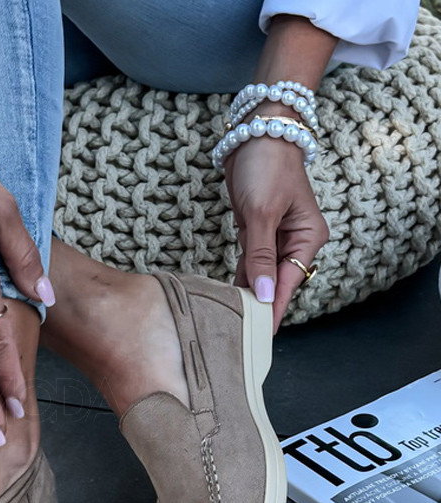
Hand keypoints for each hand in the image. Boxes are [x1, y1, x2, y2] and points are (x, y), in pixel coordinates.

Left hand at [224, 133, 328, 331]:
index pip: (288, 281)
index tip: (262, 335)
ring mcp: (275, 236)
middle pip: (276, 281)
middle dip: (260, 305)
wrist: (258, 131)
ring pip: (261, 274)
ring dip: (248, 293)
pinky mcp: (256, 230)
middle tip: (240, 334)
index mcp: (307, 237)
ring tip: (232, 321)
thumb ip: (260, 256)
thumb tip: (263, 293)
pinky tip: (230, 296)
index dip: (273, 308)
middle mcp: (295, 240)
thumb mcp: (260, 214)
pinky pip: (250, 261)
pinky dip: (241, 277)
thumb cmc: (266, 166)